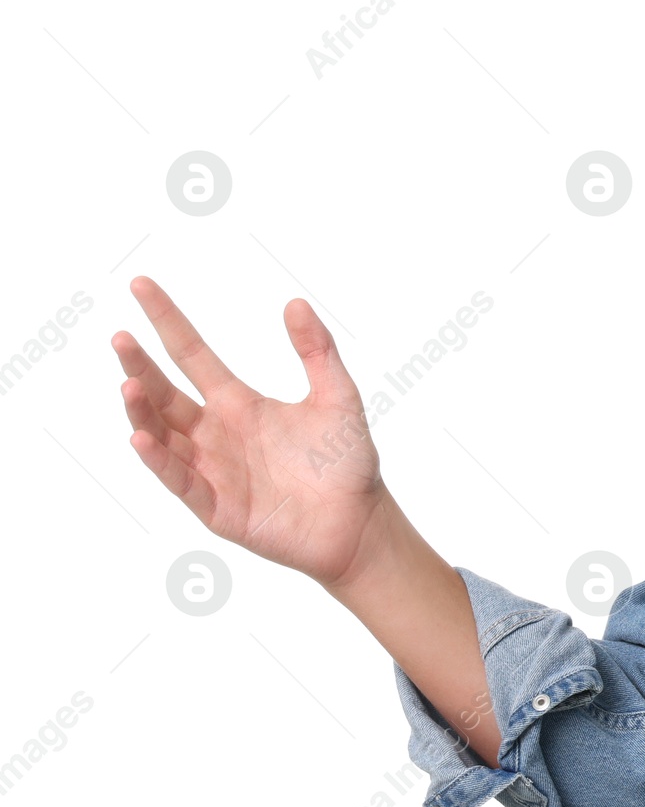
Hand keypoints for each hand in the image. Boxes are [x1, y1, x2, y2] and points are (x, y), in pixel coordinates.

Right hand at [112, 275, 387, 589]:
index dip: (167, 321)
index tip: (141, 285)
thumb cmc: (347, 462)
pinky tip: (143, 438)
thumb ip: (317, 352)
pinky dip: (161, 462)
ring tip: (129, 384)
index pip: (191, 354)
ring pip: (163, 436)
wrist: (360, 521)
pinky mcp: (218, 507)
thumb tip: (295, 302)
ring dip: (143, 413)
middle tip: (121, 338)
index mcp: (240, 404)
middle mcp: (216, 433)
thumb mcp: (337, 397)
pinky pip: (181, 481)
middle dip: (141, 367)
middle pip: (166, 394)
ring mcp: (213, 470)